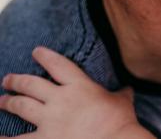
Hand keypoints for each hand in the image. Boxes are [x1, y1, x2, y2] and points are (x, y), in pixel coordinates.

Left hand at [0, 46, 153, 138]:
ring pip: (21, 106)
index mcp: (80, 86)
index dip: (45, 56)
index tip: (36, 51)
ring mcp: (49, 121)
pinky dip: (5, 137)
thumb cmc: (120, 122)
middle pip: (31, 84)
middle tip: (8, 80)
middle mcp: (60, 100)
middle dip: (17, 81)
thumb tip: (127, 89)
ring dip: (8, 102)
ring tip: (1, 100)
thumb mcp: (123, 102)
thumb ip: (120, 94)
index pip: (58, 65)